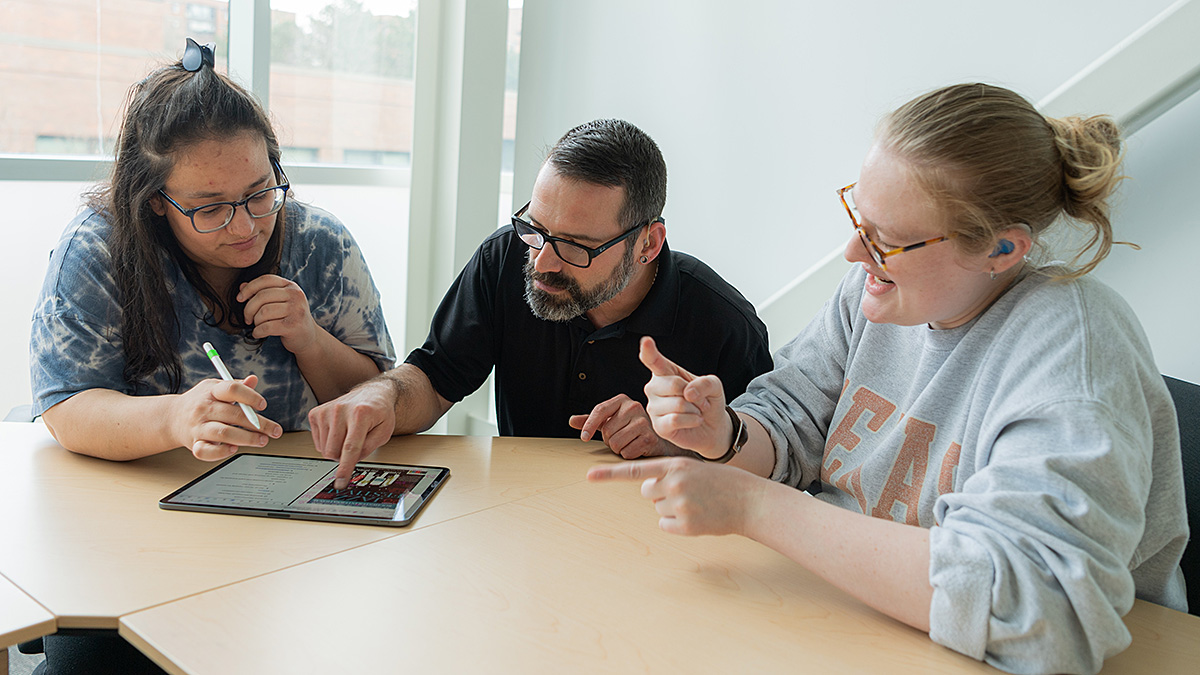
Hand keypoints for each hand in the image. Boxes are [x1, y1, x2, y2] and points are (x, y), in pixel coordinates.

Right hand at [172, 375, 282, 460]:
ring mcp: (198, 427)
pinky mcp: (194, 443)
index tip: (263, 405)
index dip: (250, 396)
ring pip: (223, 434)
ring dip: (246, 438)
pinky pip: (205, 452)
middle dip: (259, 424)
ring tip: (262, 440)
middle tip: (274, 430)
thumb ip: (236, 385)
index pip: (231, 389)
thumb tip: (253, 379)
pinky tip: (233, 448)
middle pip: (234, 415)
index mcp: (211, 391)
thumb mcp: (215, 387)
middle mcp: (204, 409)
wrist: (172, 417)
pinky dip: (220, 453)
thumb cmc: (200, 401)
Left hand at [238, 275, 318, 354]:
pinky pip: (267, 327)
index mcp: (291, 286)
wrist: (308, 337)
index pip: (266, 280)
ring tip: (257, 325)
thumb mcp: (279, 302)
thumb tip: (242, 286)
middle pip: (262, 296)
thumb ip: (262, 292)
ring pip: (263, 312)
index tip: (239, 298)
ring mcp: (296, 310)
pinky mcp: (293, 326)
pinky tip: (258, 333)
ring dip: (255, 321)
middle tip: (247, 318)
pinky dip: (258, 331)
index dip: (249, 288)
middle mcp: (296, 295)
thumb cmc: (290, 318)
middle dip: (249, 309)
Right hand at [308, 379, 397, 488]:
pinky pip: (317, 442)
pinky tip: (338, 431)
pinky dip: (328, 442)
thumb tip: (351, 461)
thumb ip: (369, 448)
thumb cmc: (380, 412)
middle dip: (344, 456)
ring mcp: (326, 410)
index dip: (345, 468)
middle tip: (355, 445)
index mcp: (361, 414)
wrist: (372, 393)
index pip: (350, 448)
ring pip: (324, 449)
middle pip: (333, 452)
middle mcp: (340, 410)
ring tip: (348, 434)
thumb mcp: (384, 432)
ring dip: (336, 449)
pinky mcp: (316, 413)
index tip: (340, 482)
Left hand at [568, 394, 673, 458]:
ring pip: (615, 443)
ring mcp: (643, 422)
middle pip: (606, 431)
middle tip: (621, 437)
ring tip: (628, 442)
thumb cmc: (632, 429)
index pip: (600, 410)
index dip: (589, 425)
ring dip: (618, 448)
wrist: (658, 439)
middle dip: (609, 440)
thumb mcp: (611, 422)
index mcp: (622, 400)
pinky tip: (636, 448)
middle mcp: (633, 407)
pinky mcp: (649, 438)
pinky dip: (628, 455)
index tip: (584, 438)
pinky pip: (626, 452)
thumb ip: (592, 421)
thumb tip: (572, 421)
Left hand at [587, 457, 764, 535]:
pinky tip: (698, 517)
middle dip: (661, 493)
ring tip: (697, 503)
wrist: (748, 500)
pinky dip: (678, 525)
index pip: (635, 470)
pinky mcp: (685, 525)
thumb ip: (669, 474)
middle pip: (647, 492)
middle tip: (687, 493)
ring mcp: (678, 505)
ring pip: (658, 509)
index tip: (588, 477)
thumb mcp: (694, 468)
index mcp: (674, 465)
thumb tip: (648, 491)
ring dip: (672, 509)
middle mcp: (673, 483)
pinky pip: (666, 526)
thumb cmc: (721, 482)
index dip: (610, 474)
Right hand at [640, 336, 729, 456]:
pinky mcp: (658, 426)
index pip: (654, 360)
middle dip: (694, 394)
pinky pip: (675, 420)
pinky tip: (694, 421)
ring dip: (695, 409)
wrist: (713, 426)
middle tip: (699, 400)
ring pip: (678, 404)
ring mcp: (654, 407)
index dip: (649, 351)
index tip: (646, 341)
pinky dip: (692, 420)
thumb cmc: (708, 400)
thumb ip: (705, 382)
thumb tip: (688, 393)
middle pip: (673, 384)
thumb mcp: (714, 385)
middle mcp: (654, 388)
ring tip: (696, 411)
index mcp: (665, 372)